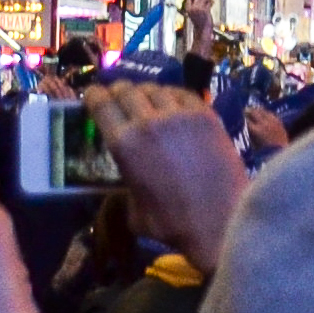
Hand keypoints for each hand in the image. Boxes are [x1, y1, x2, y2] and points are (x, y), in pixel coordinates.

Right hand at [90, 82, 246, 271]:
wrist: (221, 220)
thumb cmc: (172, 224)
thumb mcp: (133, 212)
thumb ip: (126, 186)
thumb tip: (128, 180)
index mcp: (125, 144)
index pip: (101, 104)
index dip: (93, 96)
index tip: (92, 95)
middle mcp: (147, 121)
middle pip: (126, 90)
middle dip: (117, 90)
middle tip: (117, 95)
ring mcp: (179, 114)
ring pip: (154, 88)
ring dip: (145, 92)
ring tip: (145, 99)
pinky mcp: (205, 114)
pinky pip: (182, 93)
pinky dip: (172, 95)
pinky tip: (172, 103)